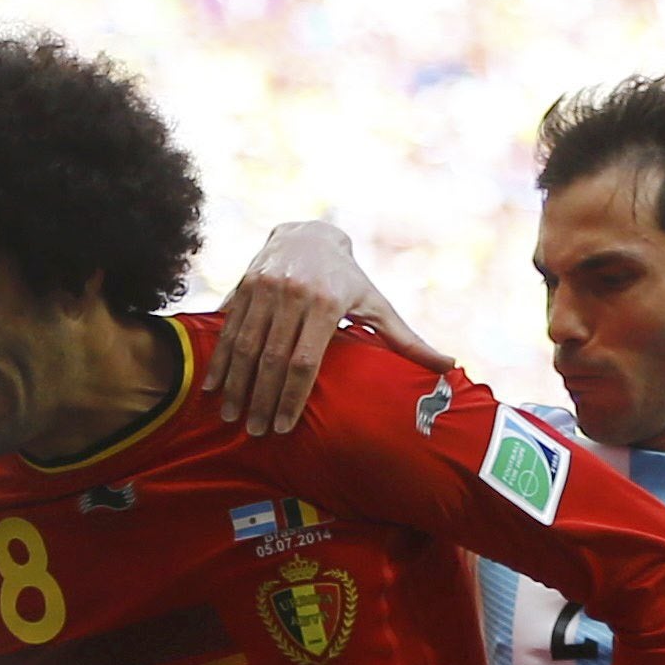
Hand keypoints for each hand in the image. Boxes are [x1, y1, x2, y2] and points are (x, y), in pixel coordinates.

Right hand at [206, 221, 454, 436]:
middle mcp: (292, 293)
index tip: (285, 428)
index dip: (293, 397)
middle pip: (272, 358)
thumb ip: (407, 340)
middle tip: (256, 433)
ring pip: (245, 345)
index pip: (304, 360)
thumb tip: (450, 367)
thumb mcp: (377, 304)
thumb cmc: (349, 279)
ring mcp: (264, 287)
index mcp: (325, 303)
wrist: (310, 232)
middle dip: (262, 399)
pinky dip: (219, 360)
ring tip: (230, 418)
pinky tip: (214, 389)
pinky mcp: (243, 284)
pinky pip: (228, 329)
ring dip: (236, 385)